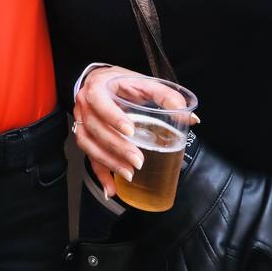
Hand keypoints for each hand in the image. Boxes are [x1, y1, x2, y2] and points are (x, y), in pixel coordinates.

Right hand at [73, 67, 193, 199]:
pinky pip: (89, 158)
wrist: (97, 81)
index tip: (131, 131)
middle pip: (96, 129)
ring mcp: (81, 122)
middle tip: (138, 161)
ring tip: (129, 174)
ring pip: (89, 145)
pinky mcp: (85, 137)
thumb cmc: (120, 82)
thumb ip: (166, 96)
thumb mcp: (143, 82)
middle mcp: (84, 106)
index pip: (100, 102)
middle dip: (117, 147)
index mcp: (97, 88)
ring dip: (108, 162)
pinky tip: (111, 189)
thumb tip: (190, 118)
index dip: (113, 117)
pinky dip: (100, 175)